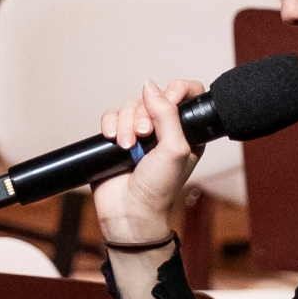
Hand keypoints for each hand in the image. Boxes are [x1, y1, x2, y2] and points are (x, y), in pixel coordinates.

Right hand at [88, 78, 200, 268]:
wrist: (129, 212)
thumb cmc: (159, 189)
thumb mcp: (175, 150)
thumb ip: (168, 115)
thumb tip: (152, 87)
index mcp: (186, 132)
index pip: (187, 95)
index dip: (177, 89)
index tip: (170, 97)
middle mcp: (162, 130)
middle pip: (152, 99)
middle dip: (144, 115)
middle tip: (144, 135)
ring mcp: (139, 134)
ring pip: (129, 107)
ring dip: (125, 123)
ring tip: (127, 146)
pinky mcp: (116, 139)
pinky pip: (111, 117)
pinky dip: (110, 124)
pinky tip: (112, 140)